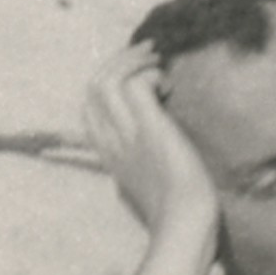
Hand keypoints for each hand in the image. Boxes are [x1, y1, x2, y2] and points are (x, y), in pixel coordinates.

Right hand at [82, 43, 218, 233]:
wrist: (186, 222)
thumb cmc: (175, 209)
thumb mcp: (146, 182)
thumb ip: (139, 162)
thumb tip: (152, 147)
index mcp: (107, 152)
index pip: (89, 105)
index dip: (110, 80)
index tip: (139, 73)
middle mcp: (110, 140)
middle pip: (93, 87)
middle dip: (119, 61)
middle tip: (150, 52)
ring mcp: (126, 134)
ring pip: (106, 80)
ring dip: (132, 61)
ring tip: (158, 60)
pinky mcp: (149, 128)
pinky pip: (135, 85)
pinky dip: (149, 74)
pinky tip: (168, 83)